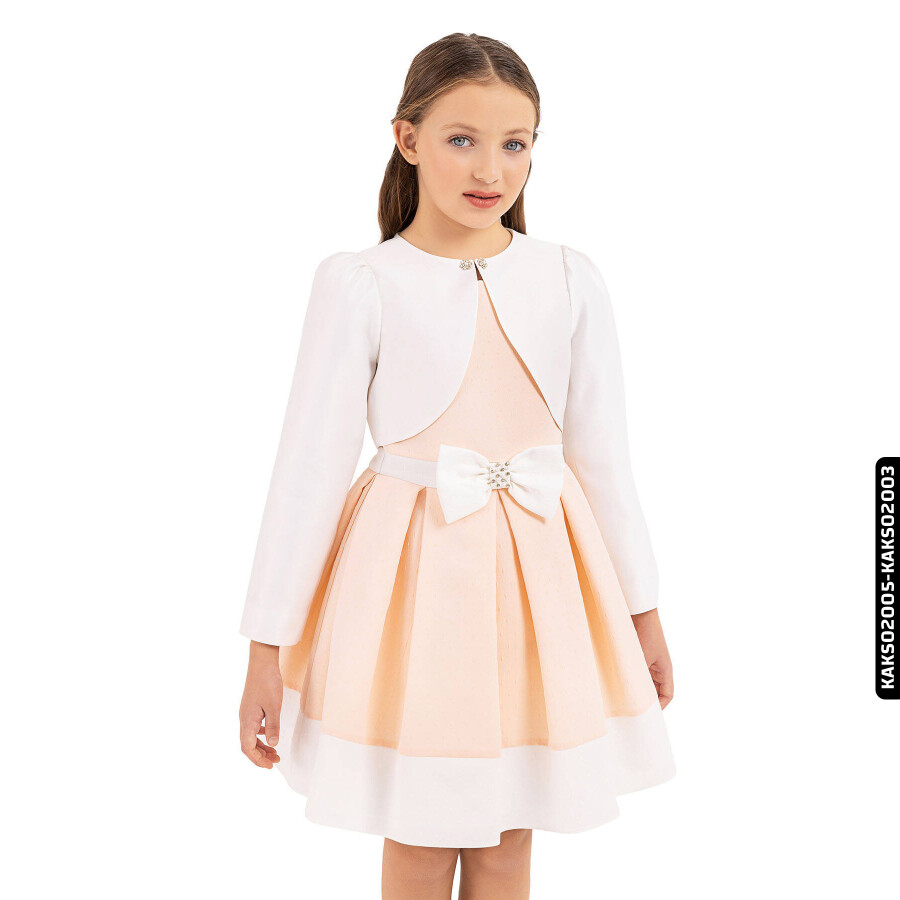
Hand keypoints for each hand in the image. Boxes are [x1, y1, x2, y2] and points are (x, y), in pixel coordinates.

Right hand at [239, 640, 282, 767]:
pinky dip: (261, 735)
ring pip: (251, 736)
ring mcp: (247, 712)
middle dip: (260, 756)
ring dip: (261, 746)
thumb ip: (273, 726)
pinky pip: (253, 727)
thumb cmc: (267, 682)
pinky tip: (270, 735)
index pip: (247, 748)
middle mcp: (244, 718)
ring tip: (275, 752)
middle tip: (276, 761)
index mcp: (247, 720)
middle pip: (248, 745)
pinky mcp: (251, 707)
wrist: (262, 662)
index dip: (257, 760)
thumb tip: (273, 744)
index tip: (270, 766)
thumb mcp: (274, 706)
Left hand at [631, 608, 673, 708]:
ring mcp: (646, 661)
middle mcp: (657, 667)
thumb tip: (629, 695)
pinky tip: (615, 683)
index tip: (648, 715)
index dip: (660, 707)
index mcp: (664, 670)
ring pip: (642, 683)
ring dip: (633, 689)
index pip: (667, 695)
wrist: (637, 609)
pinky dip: (626, 678)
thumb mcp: (641, 658)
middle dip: (644, 701)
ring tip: (621, 699)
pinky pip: (632, 672)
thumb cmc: (644, 632)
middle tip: (630, 712)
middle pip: (654, 691)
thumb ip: (637, 677)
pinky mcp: (634, 655)